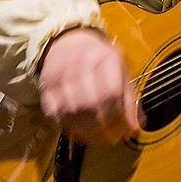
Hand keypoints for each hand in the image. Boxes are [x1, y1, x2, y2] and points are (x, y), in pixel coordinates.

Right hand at [39, 27, 140, 143]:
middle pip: (90, 103)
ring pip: (72, 111)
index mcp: (105, 58)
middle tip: (112, 138)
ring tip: (99, 138)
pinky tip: (81, 132)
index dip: (118, 116)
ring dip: (87, 131)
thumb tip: (135, 127)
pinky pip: (55, 114)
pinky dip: (69, 127)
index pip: (111, 93)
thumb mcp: (121, 72)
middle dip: (103, 126)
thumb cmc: (100, 60)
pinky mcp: (45, 87)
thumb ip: (129, 99)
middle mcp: (81, 64)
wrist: (67, 43)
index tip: (125, 131)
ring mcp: (60, 76)